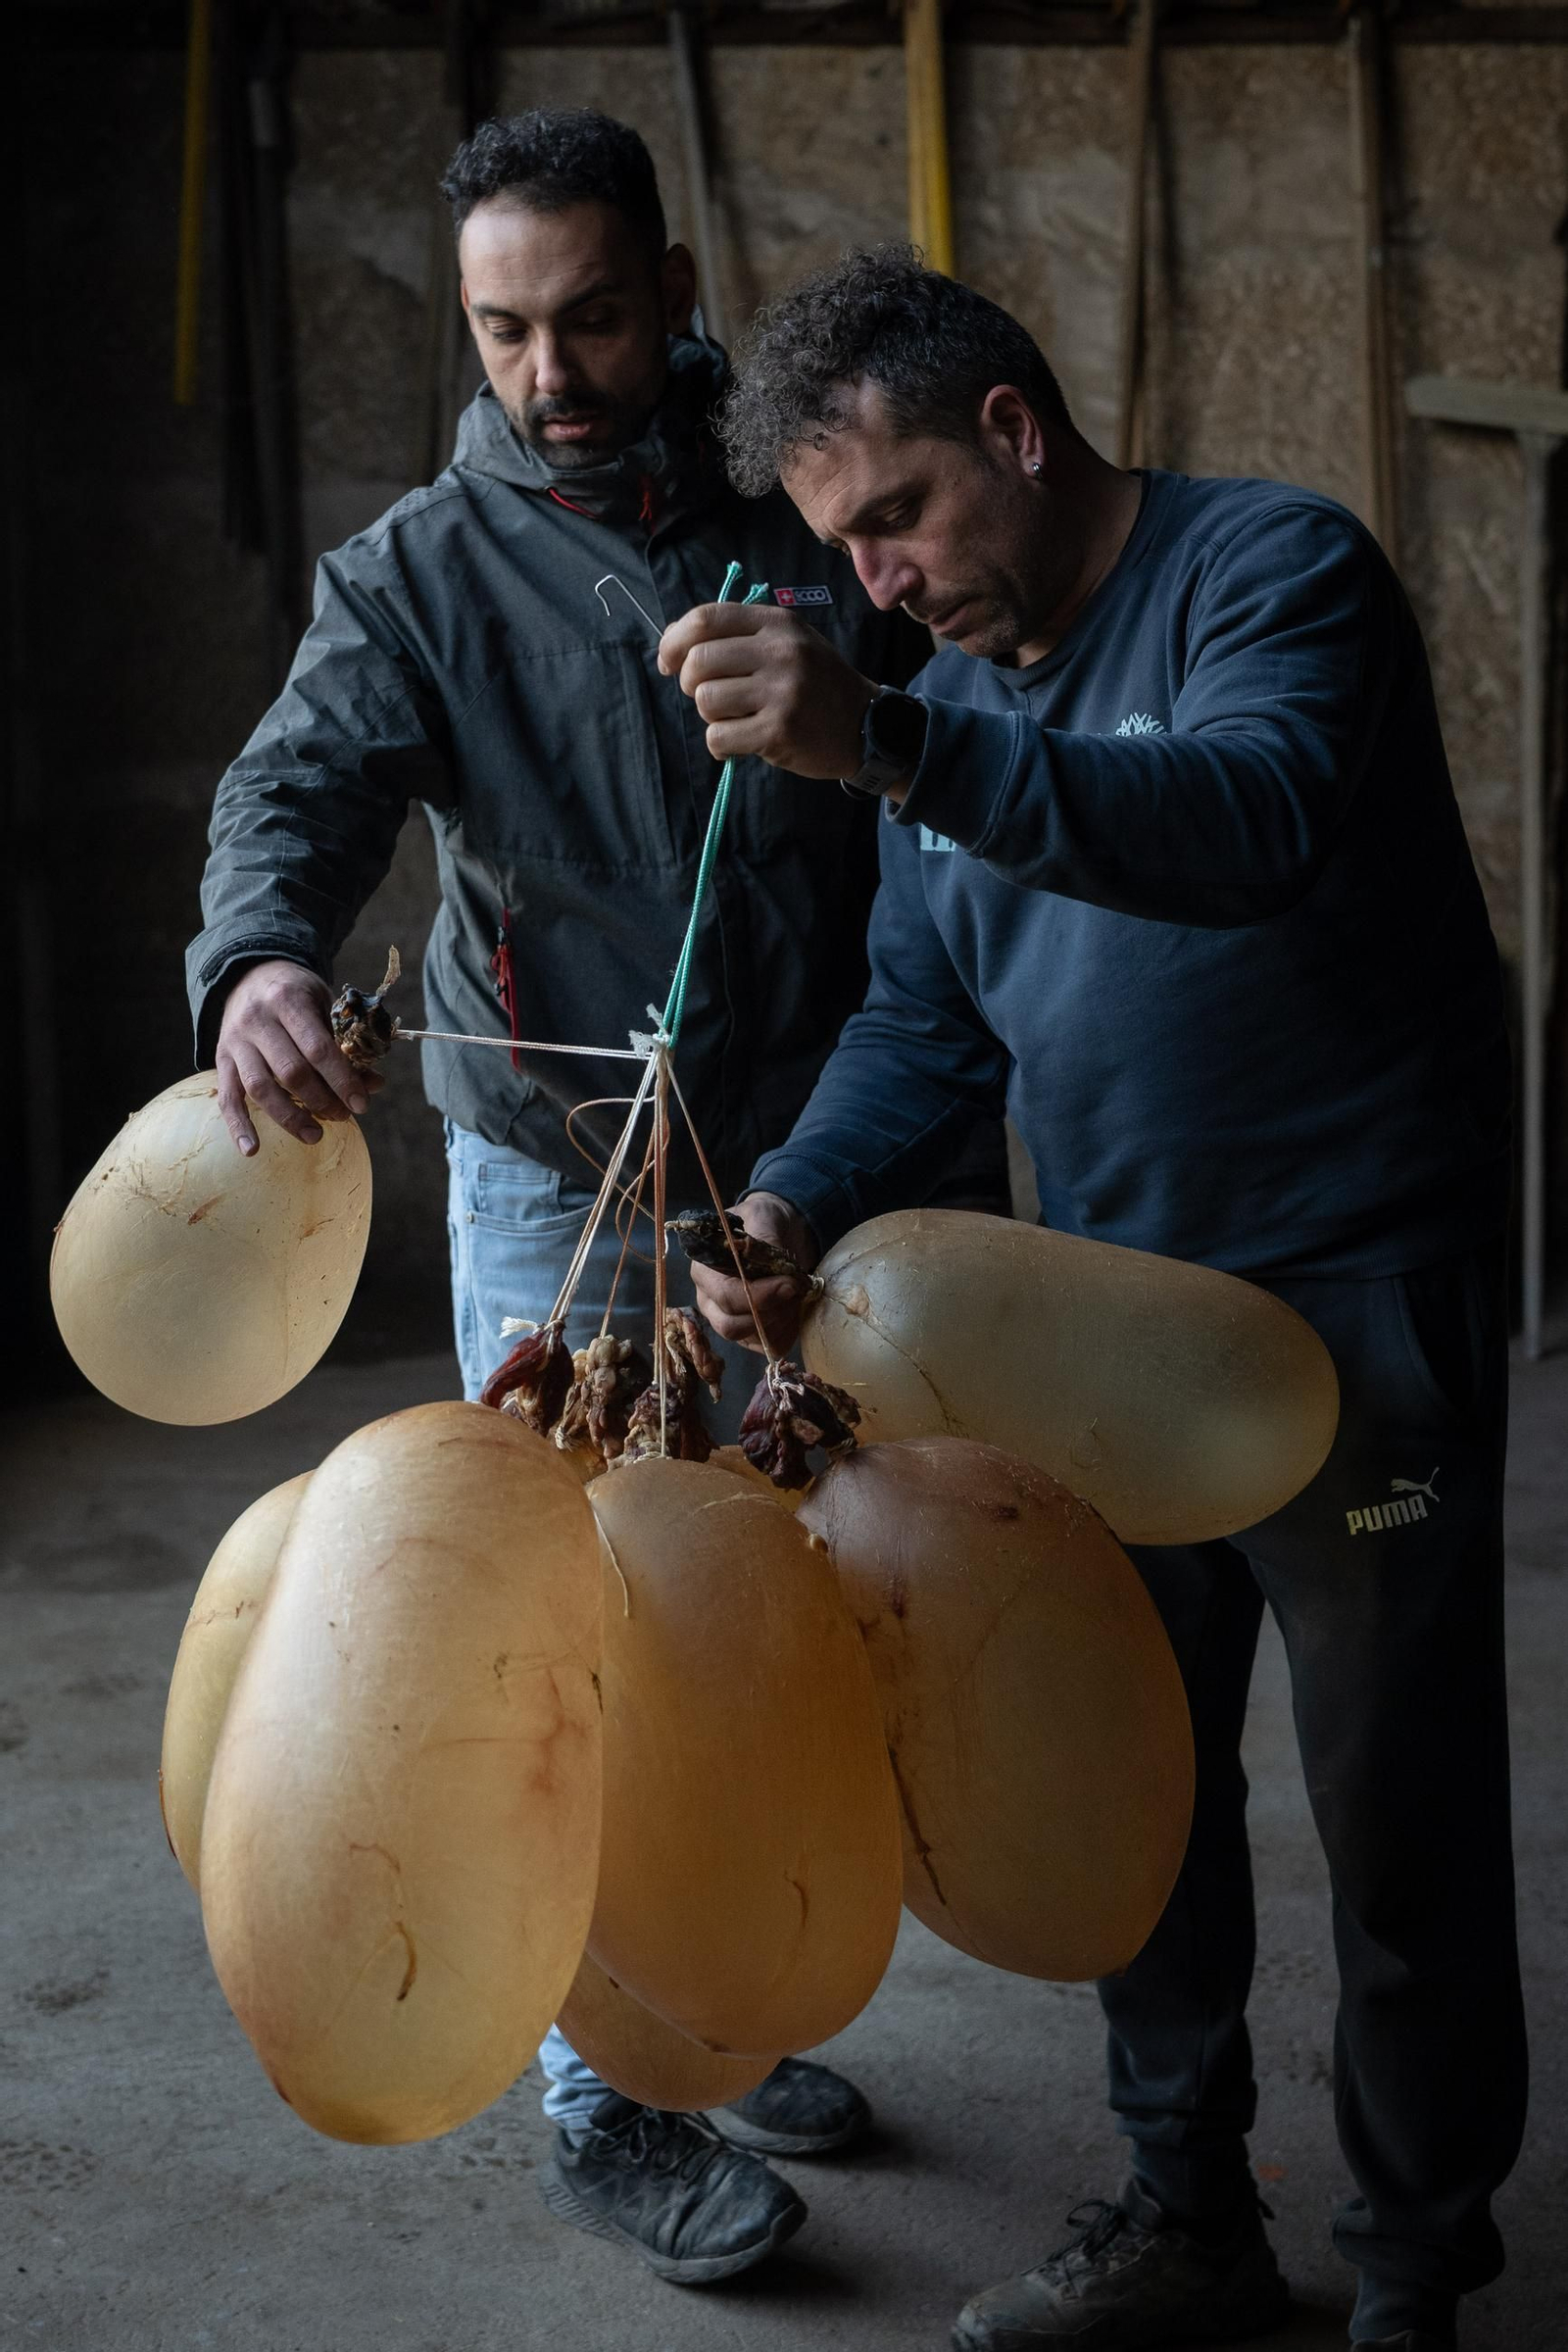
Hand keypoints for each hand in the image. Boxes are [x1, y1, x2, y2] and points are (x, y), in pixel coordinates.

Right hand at [215, 958, 380, 1155]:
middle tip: (342, 1116)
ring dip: (289, 1118)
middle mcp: (257, 1020)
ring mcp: (235, 1041)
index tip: (361, 1104)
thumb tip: (374, 1085)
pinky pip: (226, 1097)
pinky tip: (252, 1150)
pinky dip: (238, 1126)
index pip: (318, 1048)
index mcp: (289, 1000)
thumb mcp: (325, 1004)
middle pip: (290, 1071)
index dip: (342, 1080)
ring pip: (259, 1087)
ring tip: (315, 1136)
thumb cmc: (297, 993)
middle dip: (321, 1100)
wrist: (250, 974)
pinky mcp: (221, 1059)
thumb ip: (346, 1043)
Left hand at [657, 603, 873, 777]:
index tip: (668, 661)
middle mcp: (781, 652)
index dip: (674, 641)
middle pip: (698, 661)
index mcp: (777, 623)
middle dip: (690, 683)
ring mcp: (782, 692)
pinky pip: (719, 737)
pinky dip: (721, 745)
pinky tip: (743, 741)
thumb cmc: (815, 684)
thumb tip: (672, 644)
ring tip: (736, 719)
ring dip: (711, 716)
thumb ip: (738, 637)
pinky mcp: (779, 731)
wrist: (865, 726)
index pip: (705, 619)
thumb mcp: (788, 642)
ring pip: (705, 700)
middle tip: (712, 697)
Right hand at [691, 1193, 818, 1354]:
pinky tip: (794, 1309)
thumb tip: (779, 1277)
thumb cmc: (764, 1222)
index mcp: (705, 1271)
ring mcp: (726, 1321)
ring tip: (796, 1294)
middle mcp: (709, 1301)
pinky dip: (787, 1331)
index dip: (760, 1296)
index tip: (789, 1283)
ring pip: (752, 1339)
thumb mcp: (762, 1218)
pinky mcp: (747, 1335)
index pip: (725, 1296)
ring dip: (782, 1320)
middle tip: (795, 1290)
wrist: (777, 1231)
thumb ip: (765, 1244)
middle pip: (731, 1326)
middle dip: (771, 1312)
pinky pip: (769, 1346)